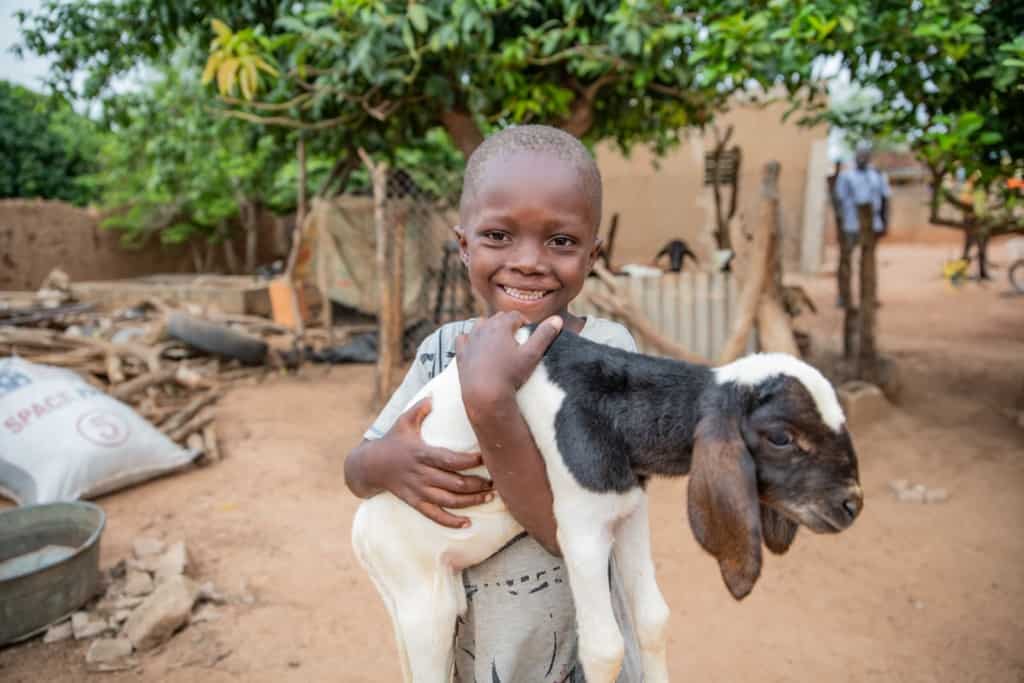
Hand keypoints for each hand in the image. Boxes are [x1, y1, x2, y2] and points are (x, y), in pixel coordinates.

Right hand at [364, 397, 493, 527]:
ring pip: (450, 501)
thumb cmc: (392, 441)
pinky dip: (451, 522)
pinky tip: (467, 524)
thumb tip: (434, 396)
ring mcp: (419, 491)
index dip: (471, 460)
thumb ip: (419, 409)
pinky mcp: (415, 502)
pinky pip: (435, 516)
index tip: (487, 456)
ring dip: (472, 501)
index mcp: (422, 454)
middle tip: (497, 480)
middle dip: (478, 483)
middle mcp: (421, 474)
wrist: (369, 466)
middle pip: (455, 483)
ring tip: (489, 497)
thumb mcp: (403, 422)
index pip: (450, 460)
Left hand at [454, 312, 563, 405]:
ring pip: (479, 325)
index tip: (528, 332)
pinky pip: (463, 339)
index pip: (515, 315)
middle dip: (507, 324)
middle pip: (497, 318)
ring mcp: (470, 340)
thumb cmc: (510, 375)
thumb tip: (558, 319)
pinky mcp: (461, 353)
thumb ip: (544, 335)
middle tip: (516, 337)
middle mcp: (483, 328)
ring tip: (498, 341)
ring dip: (489, 329)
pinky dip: (469, 340)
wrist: (484, 394)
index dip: (524, 322)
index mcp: (501, 325)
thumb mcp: (532, 355)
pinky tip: (476, 346)